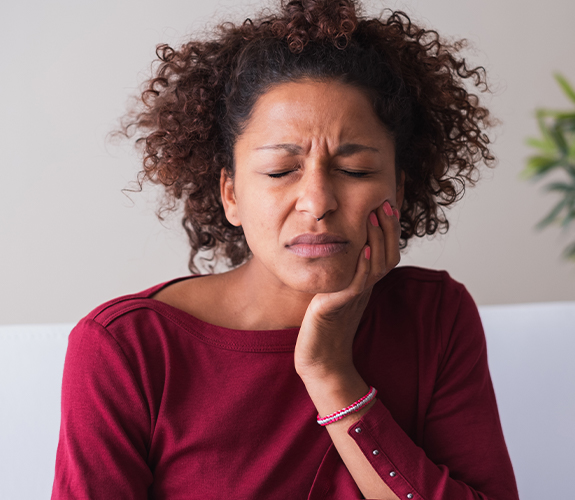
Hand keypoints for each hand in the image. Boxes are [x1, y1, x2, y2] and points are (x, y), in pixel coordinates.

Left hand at [294, 200, 400, 381]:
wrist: (320, 360)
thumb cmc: (324, 327)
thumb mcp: (336, 292)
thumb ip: (344, 273)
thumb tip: (344, 250)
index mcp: (366, 284)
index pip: (385, 252)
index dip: (389, 230)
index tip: (386, 204)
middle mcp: (365, 289)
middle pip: (387, 255)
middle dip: (388, 228)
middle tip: (385, 202)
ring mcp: (355, 298)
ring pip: (376, 265)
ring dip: (377, 239)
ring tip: (374, 215)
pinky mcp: (339, 307)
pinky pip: (357, 284)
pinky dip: (362, 266)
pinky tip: (361, 248)